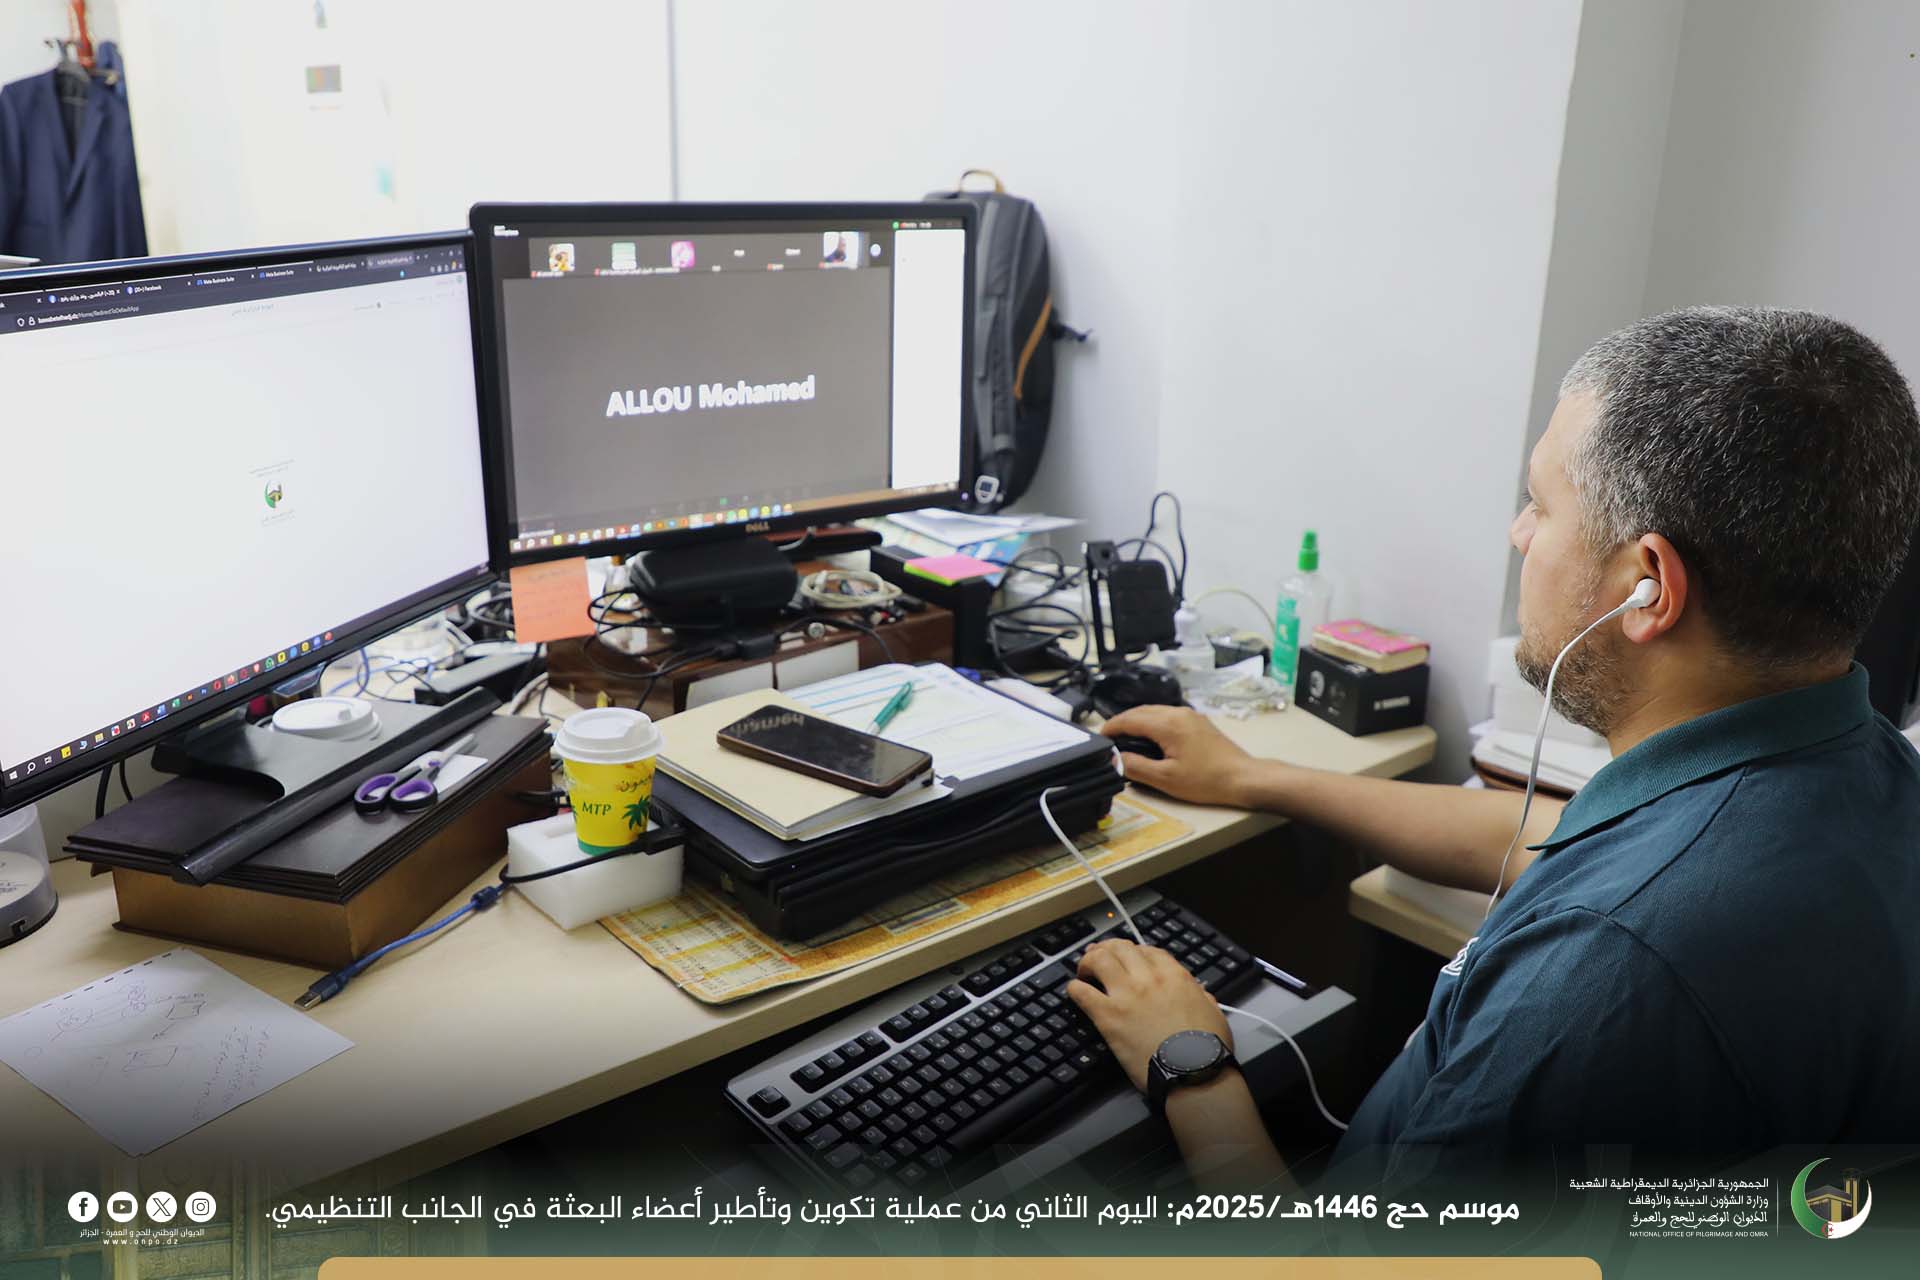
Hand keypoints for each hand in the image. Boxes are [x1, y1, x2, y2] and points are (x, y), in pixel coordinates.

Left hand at [1066, 937, 1231, 1091]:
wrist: (1192, 1073)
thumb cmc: (1205, 1049)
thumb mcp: (1213, 1012)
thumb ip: (1201, 997)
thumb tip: (1200, 994)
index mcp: (1174, 976)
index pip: (1147, 950)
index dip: (1133, 951)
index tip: (1127, 958)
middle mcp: (1148, 979)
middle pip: (1119, 948)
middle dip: (1107, 949)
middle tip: (1099, 957)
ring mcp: (1126, 995)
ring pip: (1098, 960)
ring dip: (1088, 961)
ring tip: (1084, 970)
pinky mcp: (1108, 1016)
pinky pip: (1082, 992)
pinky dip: (1075, 988)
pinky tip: (1074, 991)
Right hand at [1101, 705, 1258, 805]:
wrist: (1243, 777)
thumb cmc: (1206, 780)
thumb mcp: (1165, 779)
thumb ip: (1136, 766)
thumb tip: (1116, 758)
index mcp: (1167, 724)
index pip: (1129, 719)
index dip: (1111, 728)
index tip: (1099, 739)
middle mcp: (1178, 713)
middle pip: (1140, 711)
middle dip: (1122, 722)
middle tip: (1110, 739)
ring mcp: (1190, 715)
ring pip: (1154, 711)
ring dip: (1137, 721)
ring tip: (1126, 739)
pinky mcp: (1198, 722)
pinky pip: (1168, 715)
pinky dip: (1153, 722)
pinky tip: (1150, 738)